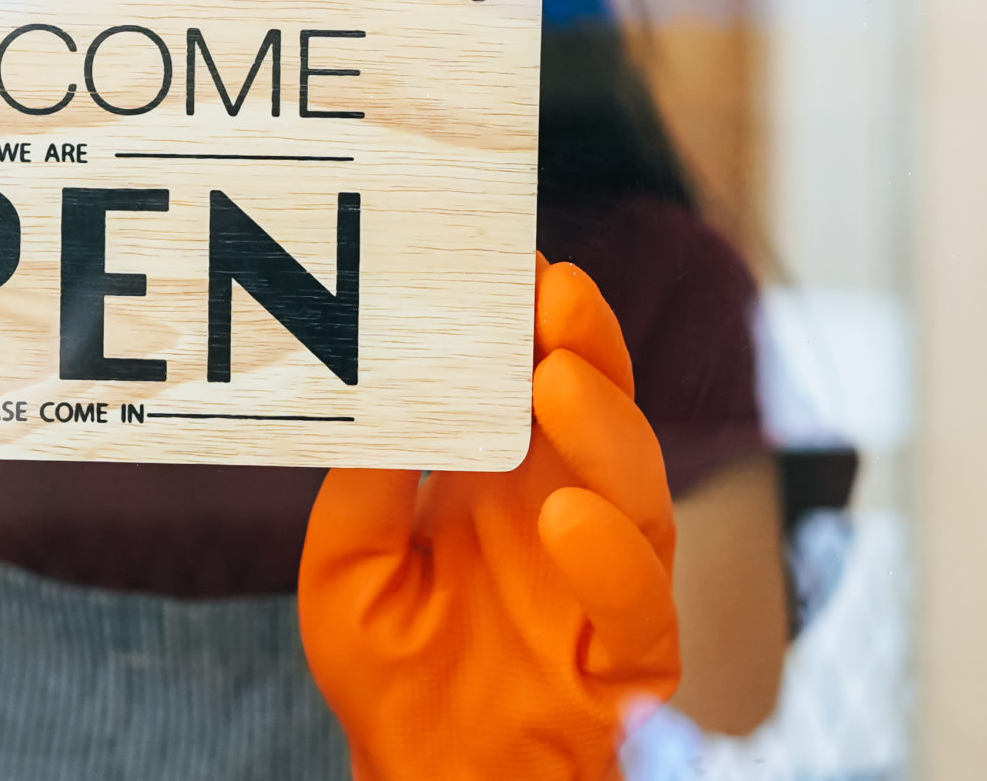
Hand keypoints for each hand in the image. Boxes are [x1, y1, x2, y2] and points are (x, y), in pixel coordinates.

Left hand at [299, 257, 680, 780]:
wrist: (424, 779)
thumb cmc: (388, 670)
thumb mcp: (346, 563)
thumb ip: (369, 481)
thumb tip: (381, 391)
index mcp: (499, 480)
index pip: (529, 382)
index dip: (532, 322)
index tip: (510, 258)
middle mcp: (562, 514)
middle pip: (600, 413)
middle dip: (583, 345)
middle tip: (551, 288)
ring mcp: (603, 583)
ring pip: (637, 488)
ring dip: (604, 428)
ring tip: (555, 378)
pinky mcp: (628, 660)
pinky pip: (640, 604)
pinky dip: (609, 557)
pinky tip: (564, 517)